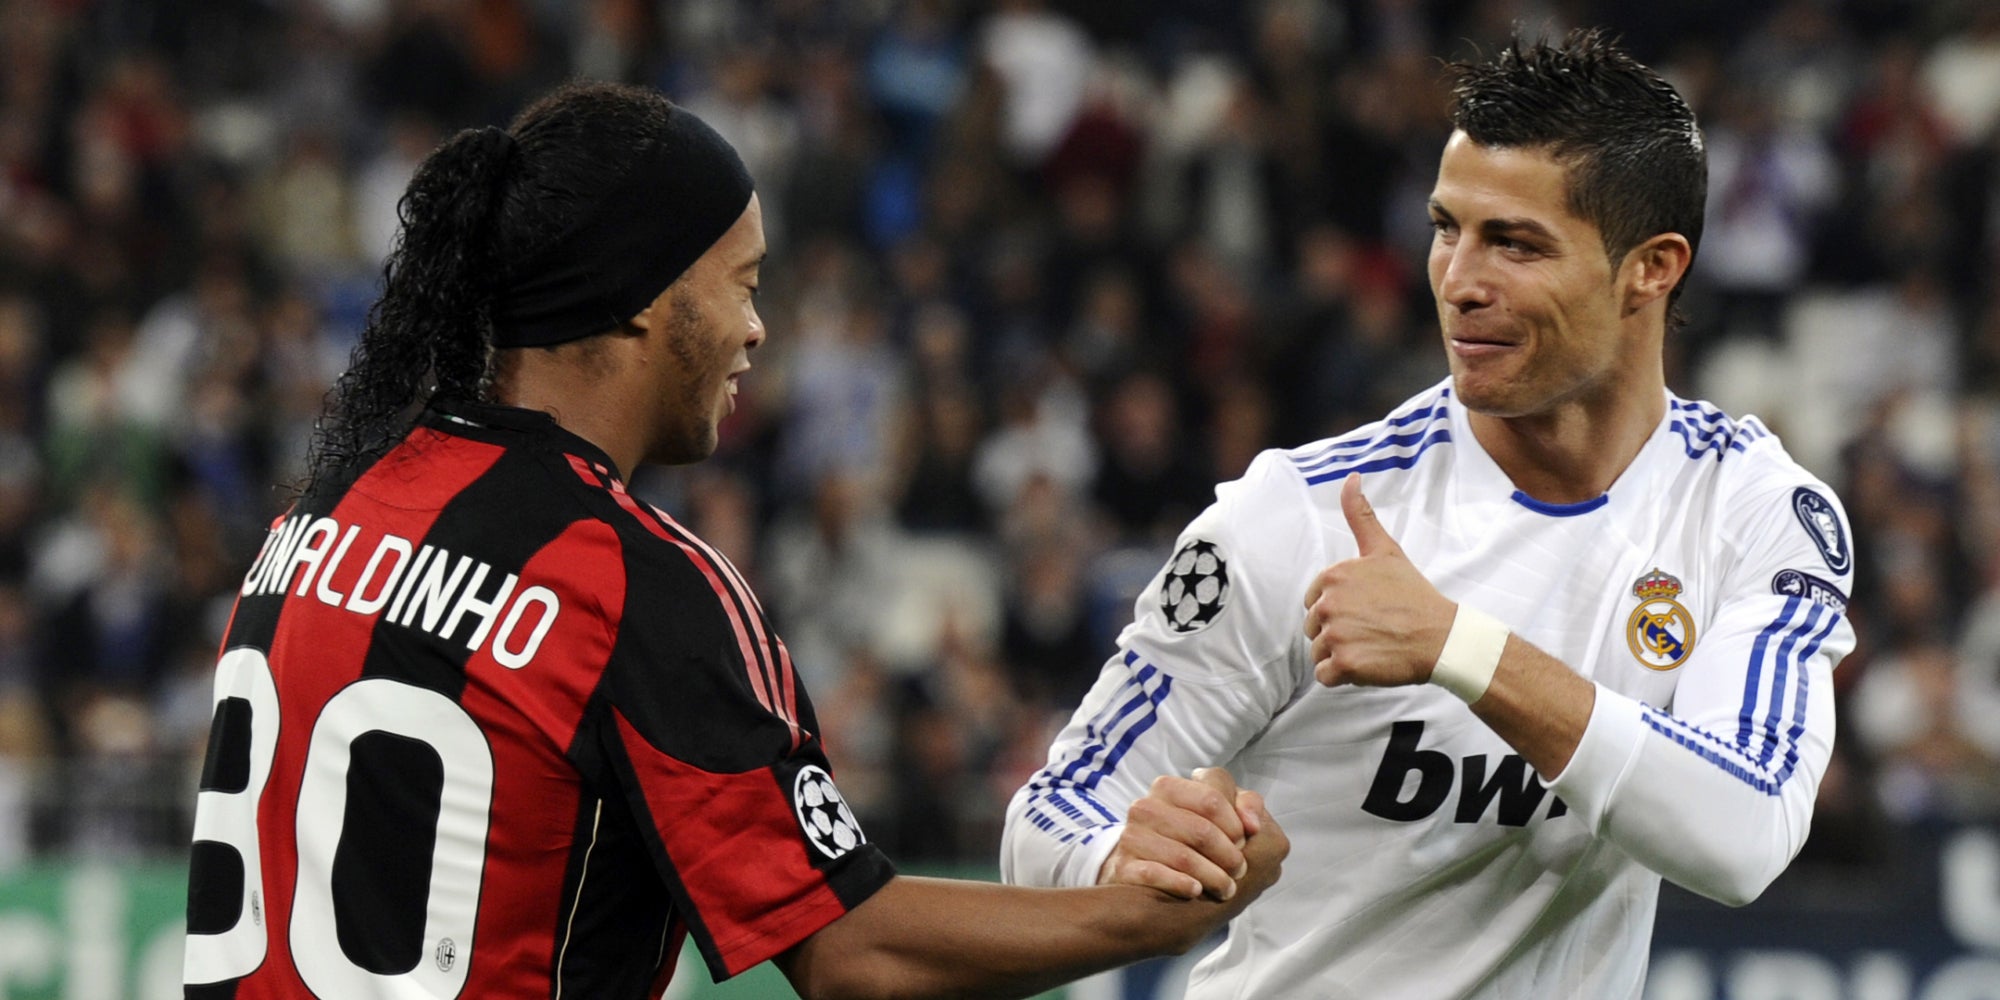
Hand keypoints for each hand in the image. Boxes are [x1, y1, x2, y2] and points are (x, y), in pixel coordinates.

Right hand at [1098, 768, 1262, 900]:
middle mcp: (1146, 807)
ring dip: (1214, 877)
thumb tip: (1253, 824)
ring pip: (1183, 857)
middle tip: (1240, 871)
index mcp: (1169, 787)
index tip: (1244, 843)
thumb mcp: (1219, 812)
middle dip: (1230, 856)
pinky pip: (1155, 874)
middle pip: (1202, 831)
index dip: (1235, 824)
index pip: (1212, 799)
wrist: (1143, 869)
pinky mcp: (1124, 867)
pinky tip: (1197, 890)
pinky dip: (1182, 884)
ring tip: (1227, 889)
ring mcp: (1132, 837)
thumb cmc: (1191, 837)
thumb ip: (1245, 804)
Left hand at [1304, 473, 1455, 687]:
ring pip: (1319, 653)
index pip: (1314, 602)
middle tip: (1372, 630)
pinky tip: (1369, 664)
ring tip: (1373, 646)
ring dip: (1341, 656)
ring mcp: (1335, 634)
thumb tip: (1351, 477)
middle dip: (1338, 634)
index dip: (1339, 610)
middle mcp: (1328, 603)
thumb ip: (1361, 516)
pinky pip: (1325, 677)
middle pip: (1313, 628)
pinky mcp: (1343, 663)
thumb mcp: (1385, 550)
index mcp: (1333, 576)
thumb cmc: (1414, 595)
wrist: (1442, 637)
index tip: (1367, 611)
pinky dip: (1344, 676)